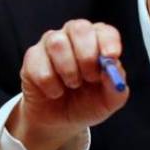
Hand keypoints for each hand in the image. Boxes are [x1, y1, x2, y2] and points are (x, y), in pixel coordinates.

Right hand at [7, 20, 128, 149]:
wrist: (59, 121)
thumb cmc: (87, 103)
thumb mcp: (109, 101)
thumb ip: (116, 87)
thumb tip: (113, 69)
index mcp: (98, 41)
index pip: (105, 30)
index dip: (108, 41)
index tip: (111, 57)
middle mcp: (74, 36)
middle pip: (79, 28)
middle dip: (87, 55)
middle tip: (90, 77)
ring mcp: (51, 44)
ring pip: (58, 43)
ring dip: (68, 71)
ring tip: (72, 85)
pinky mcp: (32, 57)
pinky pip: (39, 64)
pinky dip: (51, 85)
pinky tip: (55, 91)